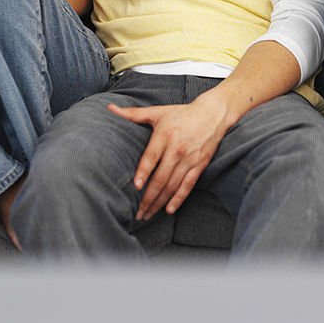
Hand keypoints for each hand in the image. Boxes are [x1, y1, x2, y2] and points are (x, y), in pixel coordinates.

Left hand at [108, 94, 231, 219]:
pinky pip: (188, 185)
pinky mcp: (200, 164)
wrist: (213, 113)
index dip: (144, 172)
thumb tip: (110, 108)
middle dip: (148, 198)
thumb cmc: (181, 113)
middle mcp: (177, 148)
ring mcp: (190, 158)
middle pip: (161, 177)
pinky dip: (179, 199)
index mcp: (165, 135)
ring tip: (148, 214)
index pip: (152, 157)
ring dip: (160, 202)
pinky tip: (169, 210)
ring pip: (173, 185)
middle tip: (137, 213)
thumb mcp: (158, 111)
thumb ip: (133, 114)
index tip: (135, 186)